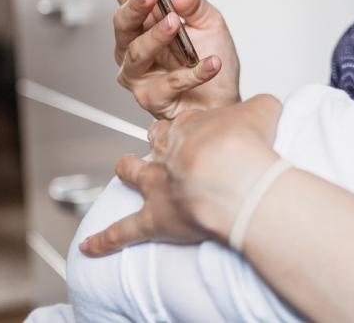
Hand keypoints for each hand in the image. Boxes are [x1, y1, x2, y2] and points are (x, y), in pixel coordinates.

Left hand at [79, 95, 282, 256]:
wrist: (234, 179)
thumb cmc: (250, 146)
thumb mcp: (265, 110)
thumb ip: (261, 107)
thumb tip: (264, 108)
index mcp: (193, 126)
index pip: (188, 121)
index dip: (194, 126)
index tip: (203, 130)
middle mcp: (169, 151)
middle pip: (156, 140)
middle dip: (158, 141)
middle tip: (165, 145)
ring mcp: (157, 185)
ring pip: (132, 172)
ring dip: (127, 170)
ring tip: (124, 170)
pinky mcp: (153, 220)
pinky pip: (122, 232)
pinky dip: (103, 241)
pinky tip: (88, 247)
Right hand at [101, 0, 241, 117]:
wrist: (223, 101)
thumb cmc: (212, 61)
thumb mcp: (211, 22)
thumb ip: (195, 3)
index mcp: (145, 19)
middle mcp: (134, 45)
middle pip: (121, 21)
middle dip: (133, 4)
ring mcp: (139, 73)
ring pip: (137, 52)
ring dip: (157, 36)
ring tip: (175, 24)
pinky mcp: (152, 97)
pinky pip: (170, 83)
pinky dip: (193, 72)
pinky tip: (209, 63)